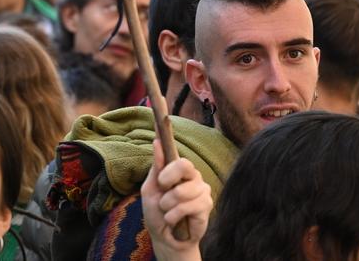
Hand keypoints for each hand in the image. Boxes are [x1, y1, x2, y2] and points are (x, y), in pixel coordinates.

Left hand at [141, 138, 210, 260]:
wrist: (164, 238)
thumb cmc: (157, 213)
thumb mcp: (151, 190)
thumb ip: (156, 168)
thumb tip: (156, 142)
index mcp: (178, 170)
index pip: (175, 152)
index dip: (168, 137)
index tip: (162, 120)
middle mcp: (193, 176)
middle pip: (184, 165)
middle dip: (167, 179)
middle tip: (163, 190)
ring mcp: (202, 189)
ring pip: (181, 191)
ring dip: (167, 206)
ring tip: (168, 212)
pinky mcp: (206, 205)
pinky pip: (186, 206)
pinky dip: (173, 216)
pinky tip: (174, 220)